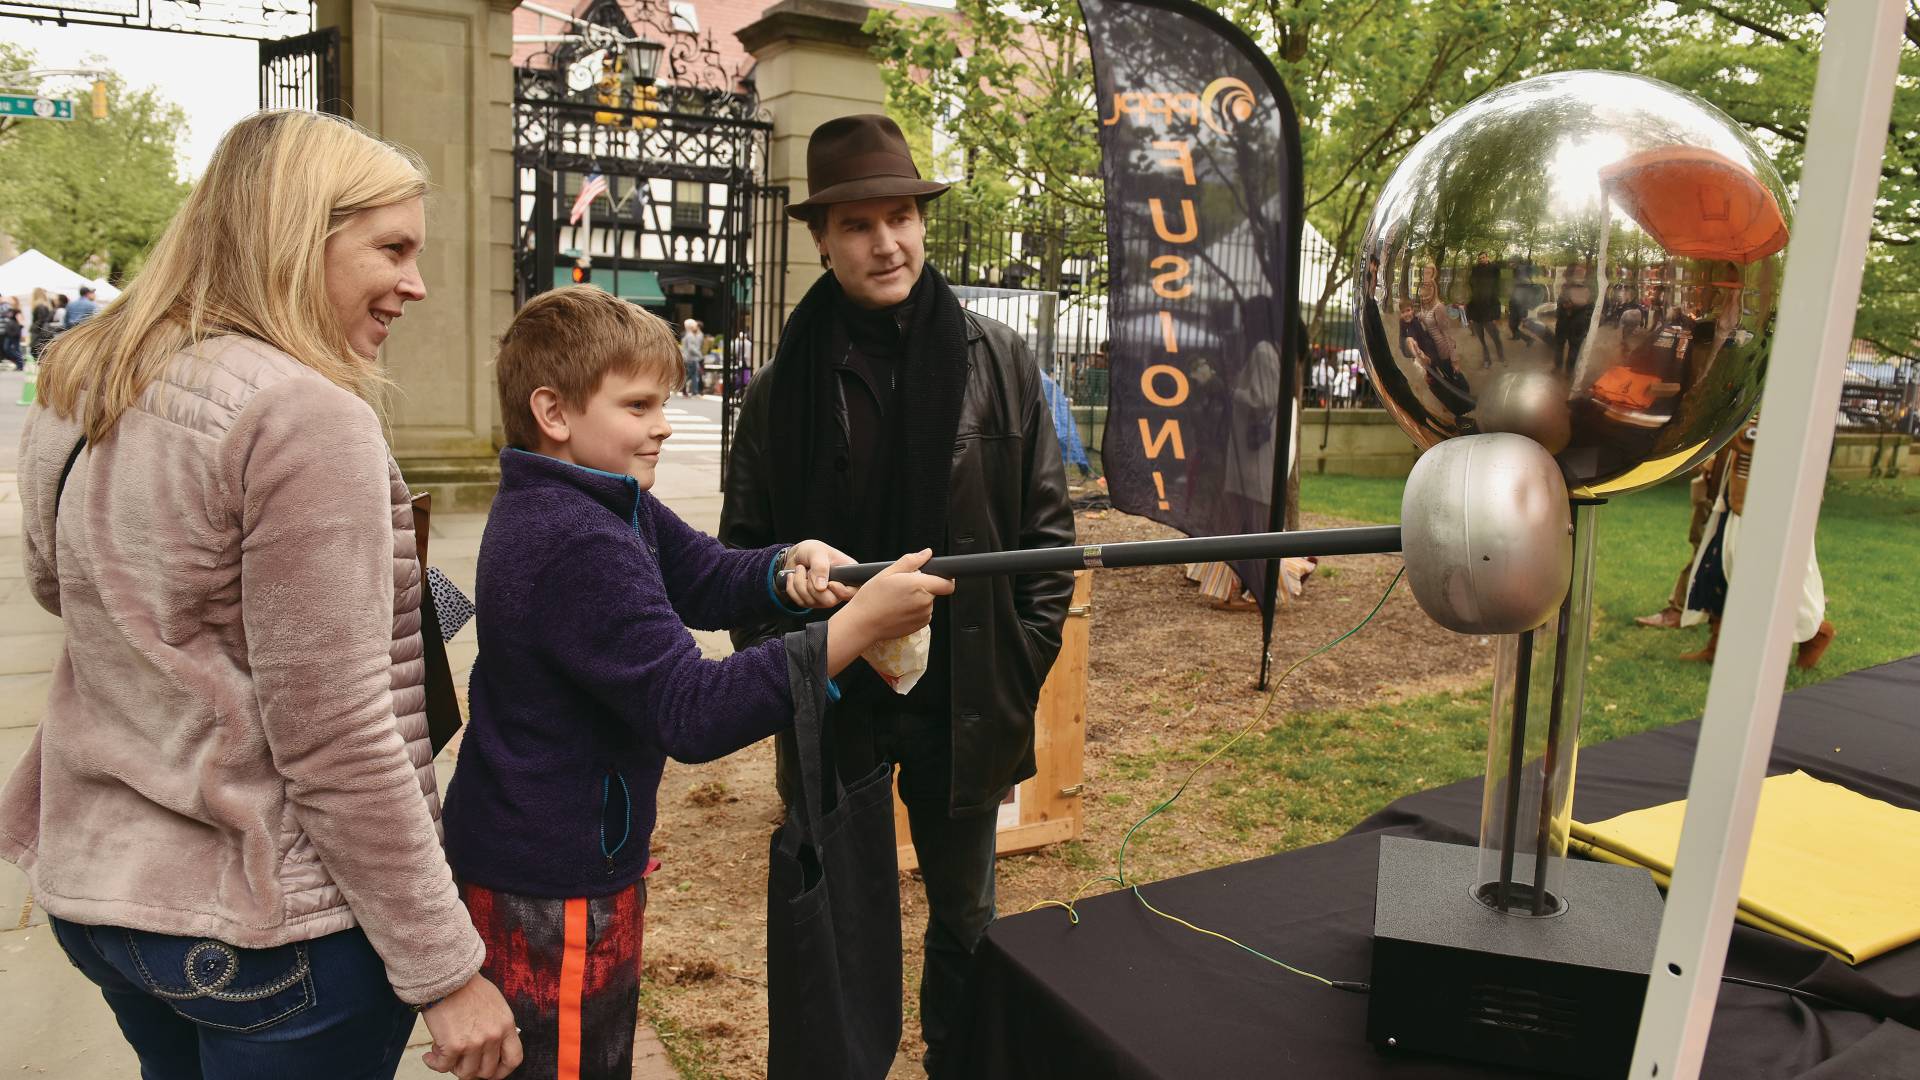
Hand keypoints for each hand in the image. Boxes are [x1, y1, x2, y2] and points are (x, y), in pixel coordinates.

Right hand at [421, 974, 522, 1079]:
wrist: (447, 976)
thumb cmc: (468, 987)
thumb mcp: (495, 1004)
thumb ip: (497, 1025)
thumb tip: (494, 1045)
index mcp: (506, 1026)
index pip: (513, 1059)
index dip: (502, 1071)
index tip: (491, 1073)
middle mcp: (493, 1037)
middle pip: (486, 1072)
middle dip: (472, 1070)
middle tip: (460, 1061)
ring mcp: (474, 1043)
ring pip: (465, 1073)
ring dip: (453, 1067)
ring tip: (444, 1052)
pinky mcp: (454, 1046)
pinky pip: (443, 1067)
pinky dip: (433, 1063)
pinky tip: (429, 1056)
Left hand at [782, 540, 855, 609]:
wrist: (796, 556)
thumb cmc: (811, 550)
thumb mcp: (817, 551)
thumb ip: (820, 567)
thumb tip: (821, 587)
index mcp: (847, 575)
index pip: (852, 592)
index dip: (841, 592)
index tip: (830, 583)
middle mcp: (838, 589)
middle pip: (829, 601)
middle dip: (812, 585)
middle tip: (808, 571)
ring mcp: (825, 597)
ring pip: (812, 602)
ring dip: (800, 584)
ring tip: (800, 569)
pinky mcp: (812, 602)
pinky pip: (800, 602)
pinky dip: (792, 588)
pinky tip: (794, 577)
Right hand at [825, 549, 955, 676]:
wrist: (863, 623)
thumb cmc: (872, 599)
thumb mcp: (888, 572)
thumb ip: (911, 561)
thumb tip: (926, 554)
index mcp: (919, 586)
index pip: (947, 583)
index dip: (944, 578)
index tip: (935, 576)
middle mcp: (925, 603)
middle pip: (935, 590)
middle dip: (923, 586)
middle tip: (903, 587)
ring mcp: (923, 616)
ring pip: (927, 602)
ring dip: (918, 599)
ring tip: (897, 599)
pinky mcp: (919, 626)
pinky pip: (922, 614)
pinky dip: (914, 610)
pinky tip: (898, 609)